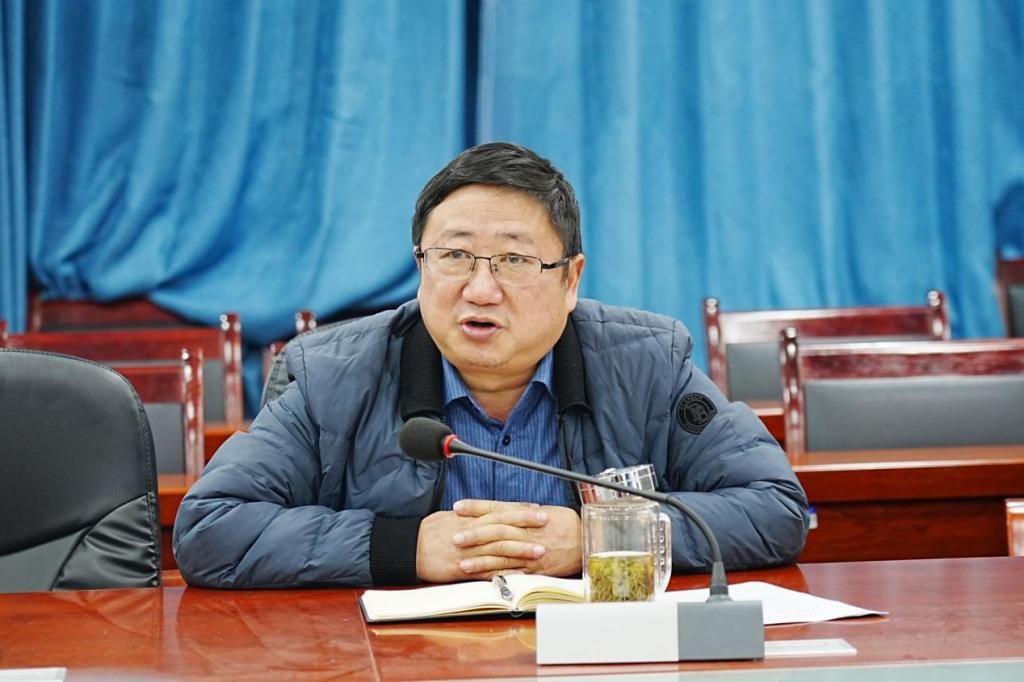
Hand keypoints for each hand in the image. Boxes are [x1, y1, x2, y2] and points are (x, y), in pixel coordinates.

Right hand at [416, 500, 549, 582]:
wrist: (409, 550)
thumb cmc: (428, 533)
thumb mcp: (449, 517)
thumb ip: (470, 517)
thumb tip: (485, 514)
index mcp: (468, 518)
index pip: (498, 510)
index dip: (519, 510)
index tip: (536, 509)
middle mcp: (471, 532)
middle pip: (503, 526)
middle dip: (526, 525)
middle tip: (546, 523)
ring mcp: (469, 551)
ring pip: (499, 548)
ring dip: (521, 549)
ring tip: (539, 550)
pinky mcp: (464, 569)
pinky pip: (488, 570)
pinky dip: (505, 571)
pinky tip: (520, 573)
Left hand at [453, 500, 581, 577]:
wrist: (587, 541)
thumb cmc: (566, 524)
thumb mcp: (543, 511)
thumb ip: (520, 511)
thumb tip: (500, 509)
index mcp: (527, 516)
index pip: (497, 508)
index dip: (477, 507)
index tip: (458, 506)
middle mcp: (527, 533)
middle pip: (497, 532)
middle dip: (474, 535)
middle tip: (454, 537)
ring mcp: (530, 553)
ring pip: (502, 556)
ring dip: (480, 560)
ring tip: (461, 563)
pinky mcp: (535, 570)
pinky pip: (514, 573)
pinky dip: (498, 576)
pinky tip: (483, 579)